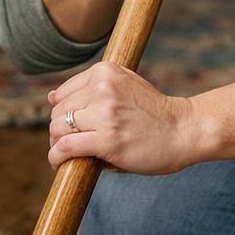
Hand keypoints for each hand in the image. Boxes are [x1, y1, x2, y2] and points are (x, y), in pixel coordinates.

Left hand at [46, 62, 207, 173]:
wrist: (184, 130)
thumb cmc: (153, 114)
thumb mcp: (124, 87)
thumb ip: (90, 89)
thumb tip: (50, 97)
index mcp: (105, 72)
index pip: (62, 94)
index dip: (63, 115)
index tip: (73, 128)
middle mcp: (102, 88)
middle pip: (58, 113)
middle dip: (59, 131)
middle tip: (71, 144)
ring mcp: (105, 113)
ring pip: (58, 129)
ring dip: (57, 144)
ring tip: (67, 154)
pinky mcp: (107, 140)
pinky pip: (66, 147)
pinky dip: (57, 157)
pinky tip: (60, 163)